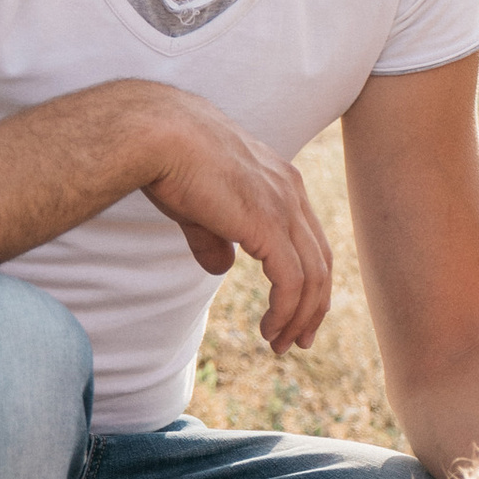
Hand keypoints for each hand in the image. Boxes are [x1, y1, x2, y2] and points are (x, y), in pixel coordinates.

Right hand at [136, 91, 335, 352]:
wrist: (156, 134)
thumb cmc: (168, 160)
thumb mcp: (199, 206)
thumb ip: (215, 238)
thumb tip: (221, 268)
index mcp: (281, 182)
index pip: (311, 240)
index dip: (310, 280)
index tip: (298, 313)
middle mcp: (292, 191)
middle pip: (322, 261)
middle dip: (314, 306)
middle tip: (300, 340)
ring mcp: (284, 206)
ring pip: (313, 277)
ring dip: (300, 317)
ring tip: (280, 344)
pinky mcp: (268, 224)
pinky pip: (292, 281)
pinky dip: (286, 311)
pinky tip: (269, 330)